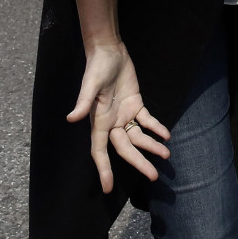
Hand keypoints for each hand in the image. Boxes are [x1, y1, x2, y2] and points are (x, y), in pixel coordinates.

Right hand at [66, 43, 170, 193]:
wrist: (108, 50)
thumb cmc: (97, 67)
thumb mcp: (90, 85)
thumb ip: (83, 103)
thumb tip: (71, 119)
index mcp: (99, 121)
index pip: (100, 151)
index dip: (103, 169)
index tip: (108, 188)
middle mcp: (111, 122)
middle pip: (125, 148)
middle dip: (139, 162)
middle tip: (153, 176)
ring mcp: (124, 114)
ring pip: (139, 137)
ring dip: (151, 146)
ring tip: (166, 155)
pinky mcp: (135, 104)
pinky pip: (146, 120)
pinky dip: (156, 128)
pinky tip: (166, 134)